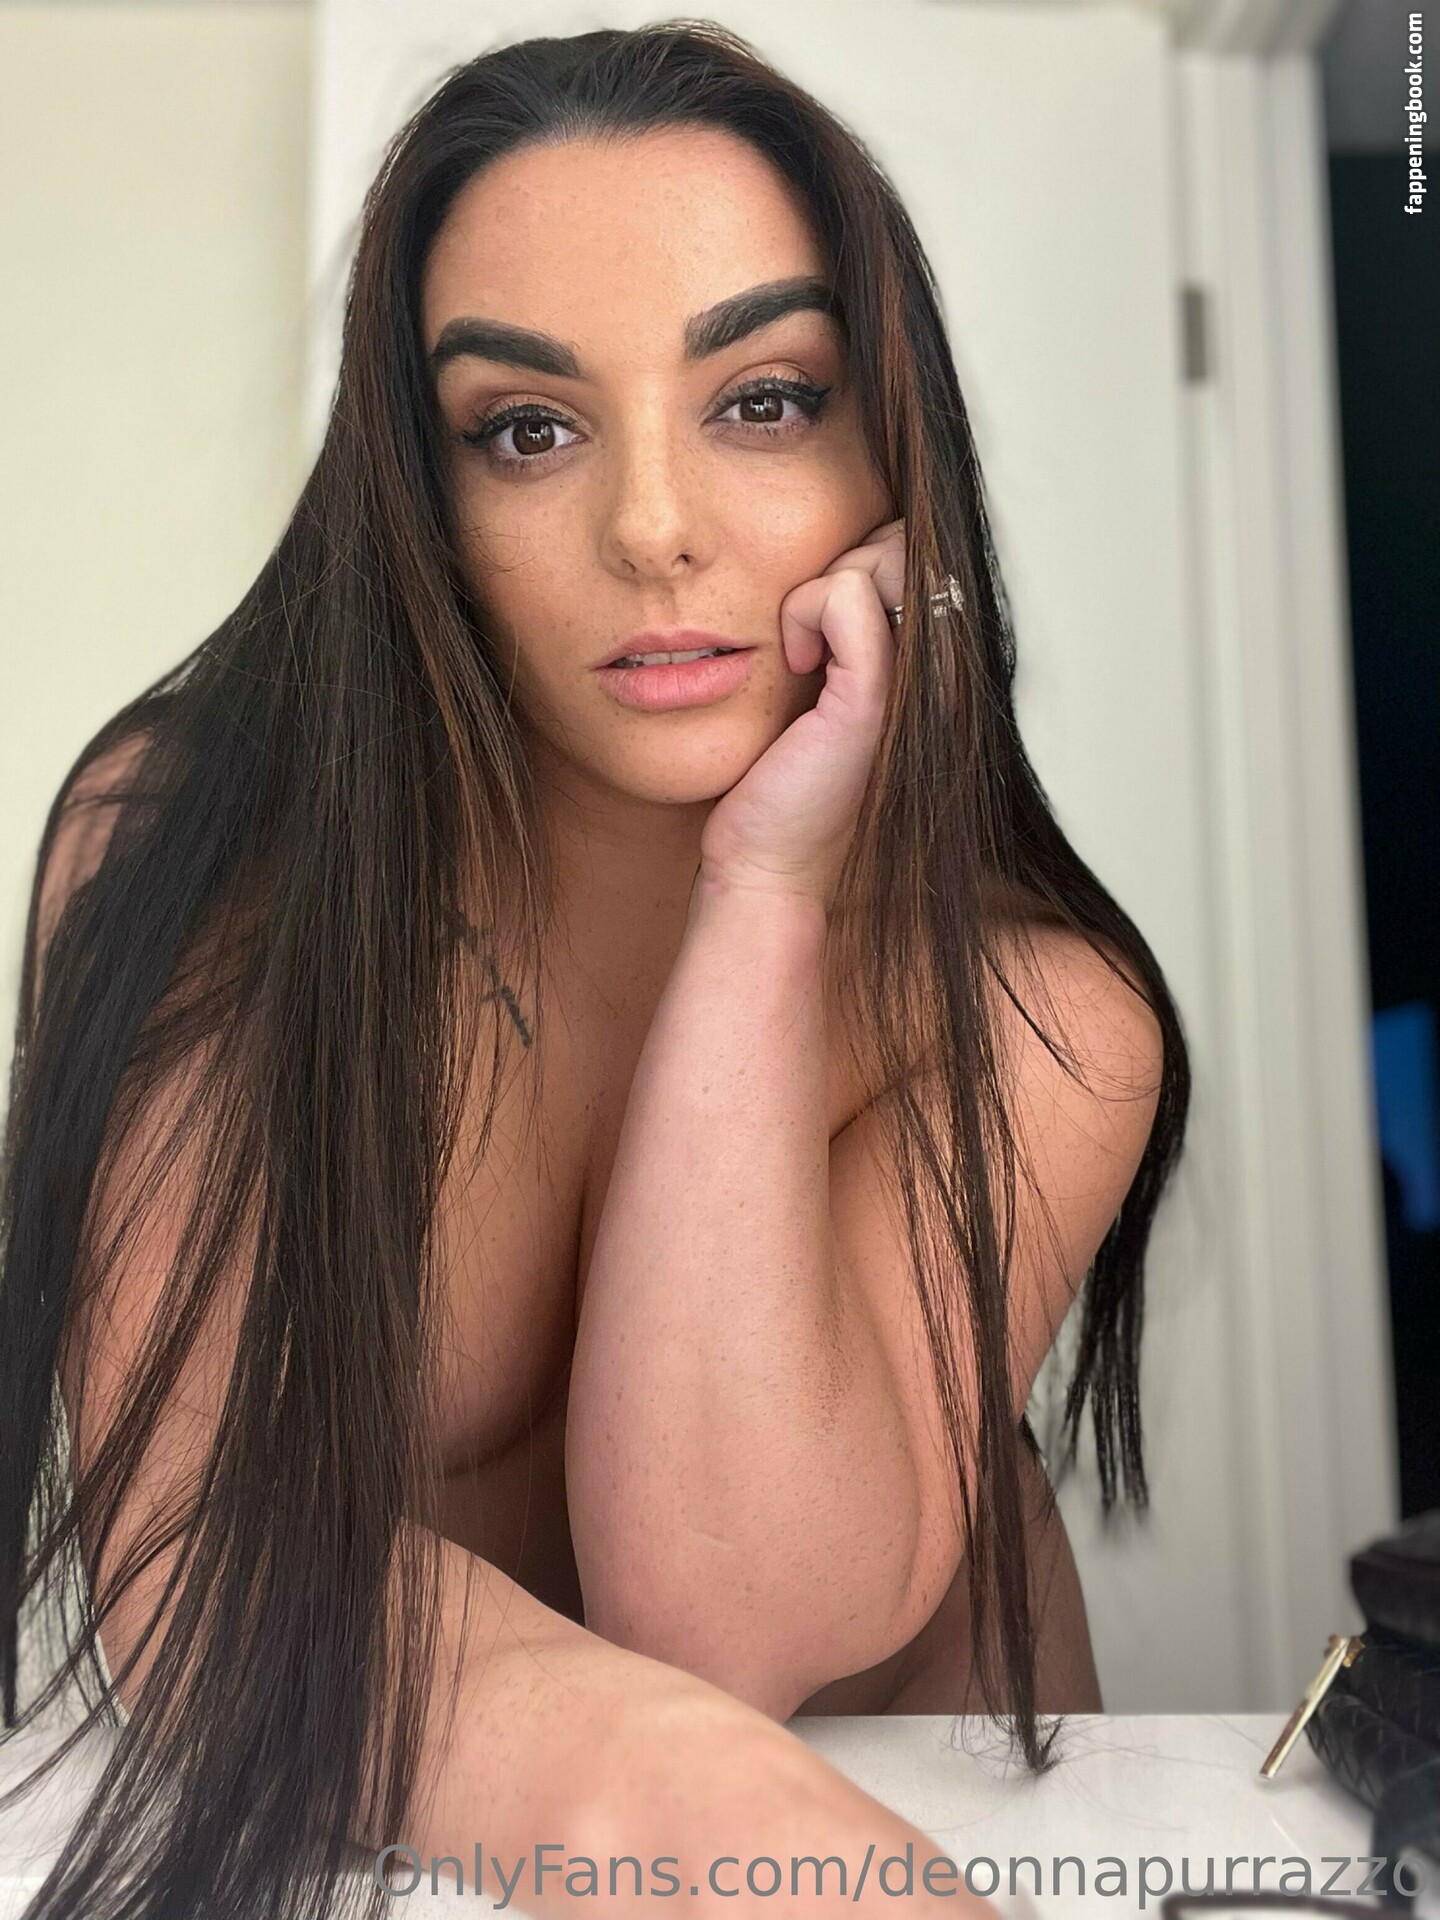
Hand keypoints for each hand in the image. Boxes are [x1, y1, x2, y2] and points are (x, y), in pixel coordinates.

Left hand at [698, 518, 905, 909]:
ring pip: (882, 558)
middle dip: (848, 564)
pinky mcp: (873, 697)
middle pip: (909, 544)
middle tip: (811, 631)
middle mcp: (945, 671)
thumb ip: (854, 625)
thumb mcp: (830, 685)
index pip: (924, 553)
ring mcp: (918, 683)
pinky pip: (847, 595)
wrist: (768, 863)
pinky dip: (805, 613)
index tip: (826, 623)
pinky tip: (796, 666)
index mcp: (940, 665)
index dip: (867, 560)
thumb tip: (850, 561)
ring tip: (804, 653)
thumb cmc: (789, 778)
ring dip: (822, 588)